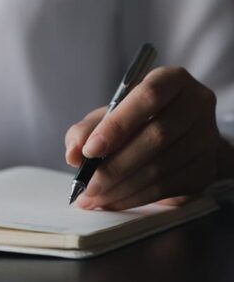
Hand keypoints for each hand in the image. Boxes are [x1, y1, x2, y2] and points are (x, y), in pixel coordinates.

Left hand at [64, 66, 228, 210]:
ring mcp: (207, 138)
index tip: (90, 150)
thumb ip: (87, 128)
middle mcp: (197, 105)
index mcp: (172, 80)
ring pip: (163, 167)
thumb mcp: (108, 114)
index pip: (147, 97)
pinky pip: (169, 188)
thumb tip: (73, 153)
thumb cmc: (135, 118)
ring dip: (123, 188)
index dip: (117, 125)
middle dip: (115, 166)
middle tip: (88, 185)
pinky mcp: (206, 169)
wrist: (176, 135)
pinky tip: (114, 201)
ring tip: (94, 197)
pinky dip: (136, 198)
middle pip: (156, 137)